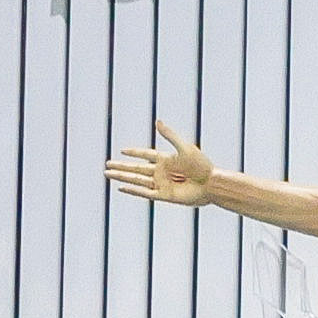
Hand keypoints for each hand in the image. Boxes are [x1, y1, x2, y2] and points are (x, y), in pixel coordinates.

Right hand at [104, 122, 222, 207]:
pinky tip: (121, 187)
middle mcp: (162, 172)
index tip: (122, 151)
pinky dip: (133, 190)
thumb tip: (157, 121)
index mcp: (167, 159)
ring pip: (137, 180)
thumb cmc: (201, 165)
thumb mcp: (184, 147)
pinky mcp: (163, 196)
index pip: (146, 155)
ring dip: (122, 177)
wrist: (210, 184)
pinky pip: (144, 193)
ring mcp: (161, 184)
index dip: (135, 153)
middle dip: (122, 167)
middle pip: (136, 169)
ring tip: (108, 174)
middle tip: (107, 165)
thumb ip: (170, 135)